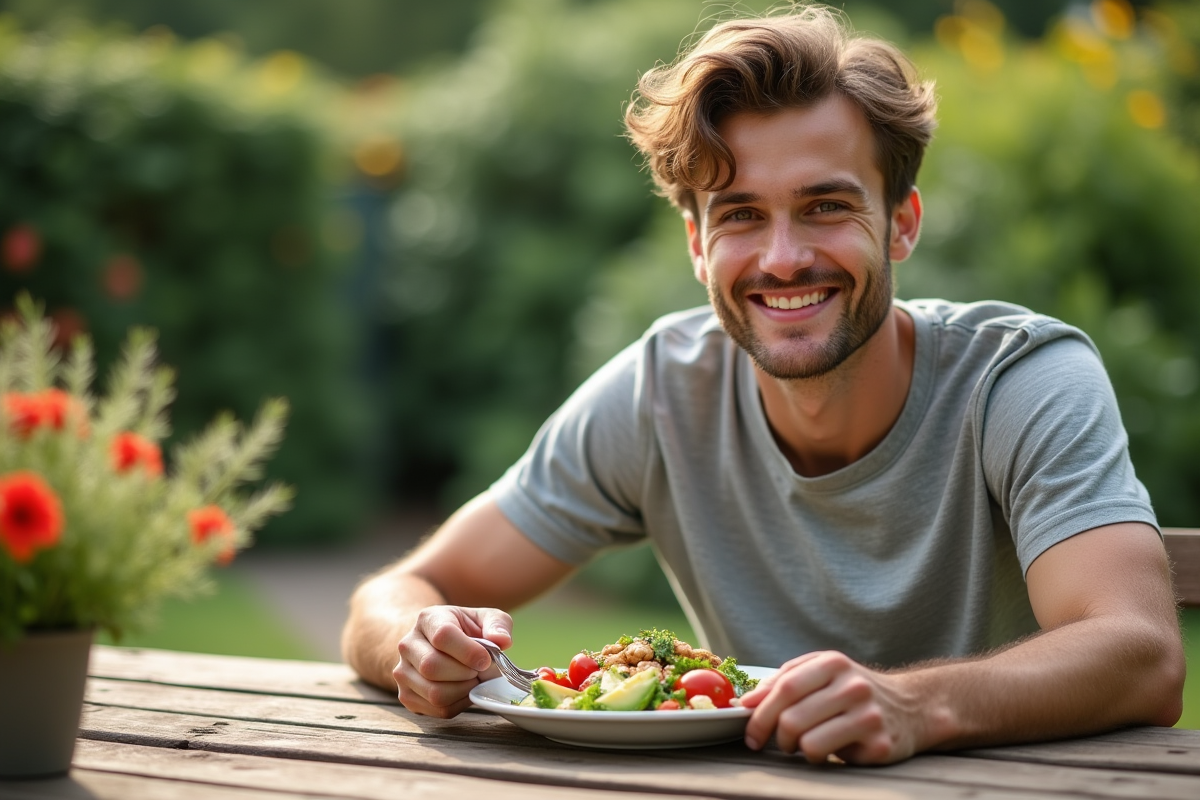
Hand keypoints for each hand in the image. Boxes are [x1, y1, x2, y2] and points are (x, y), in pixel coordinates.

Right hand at [394, 605, 512, 717]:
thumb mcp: (485, 618)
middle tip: (480, 670)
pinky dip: (459, 704)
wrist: (437, 645)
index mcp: (428, 619)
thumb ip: (498, 625)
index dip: (468, 652)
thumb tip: (502, 641)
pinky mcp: (407, 696)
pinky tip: (464, 690)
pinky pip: (437, 710)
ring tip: (473, 680)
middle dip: (465, 674)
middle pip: (433, 667)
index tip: (486, 659)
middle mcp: (408, 645)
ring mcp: (403, 672)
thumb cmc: (465, 631)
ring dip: (463, 691)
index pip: (443, 636)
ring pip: (434, 693)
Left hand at [740, 651, 925, 764]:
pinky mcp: (879, 744)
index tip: (749, 732)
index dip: (760, 713)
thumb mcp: (820, 672)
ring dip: (796, 749)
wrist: (911, 707)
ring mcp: (868, 715)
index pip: (785, 687)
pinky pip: (829, 756)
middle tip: (779, 742)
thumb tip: (743, 703)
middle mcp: (853, 686)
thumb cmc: (852, 690)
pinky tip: (829, 750)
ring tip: (803, 745)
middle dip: (775, 736)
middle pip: (792, 717)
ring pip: (808, 741)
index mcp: (833, 663)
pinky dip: (819, 757)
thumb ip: (782, 681)